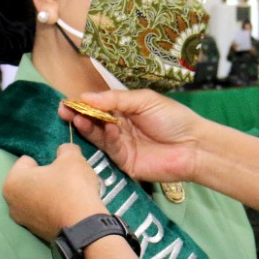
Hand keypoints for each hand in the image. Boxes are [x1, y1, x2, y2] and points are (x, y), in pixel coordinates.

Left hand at [3, 143, 106, 241]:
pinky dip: (54, 210)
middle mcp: (11, 204)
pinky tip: (69, 209)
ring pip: (38, 198)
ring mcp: (24, 222)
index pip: (27, 161)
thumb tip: (64, 151)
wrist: (84, 226)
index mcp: (12, 182)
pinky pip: (45, 213)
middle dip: (46, 178)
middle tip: (66, 179)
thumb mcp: (72, 158)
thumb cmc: (72, 186)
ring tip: (69, 195)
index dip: (46, 160)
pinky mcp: (37, 234)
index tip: (60, 166)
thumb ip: (65, 149)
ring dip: (50, 195)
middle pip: (31, 181)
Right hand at [60, 89, 207, 184]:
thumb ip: (116, 99)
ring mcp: (121, 146)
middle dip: (78, 115)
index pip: (98, 106)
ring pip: (98, 136)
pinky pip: (111, 150)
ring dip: (88, 127)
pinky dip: (108, 139)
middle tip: (64, 110)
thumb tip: (86, 96)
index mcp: (125, 110)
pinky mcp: (125, 162)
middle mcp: (120, 128)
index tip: (68, 100)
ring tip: (79, 117)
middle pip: (94, 121)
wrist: (194, 146)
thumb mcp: (144, 101)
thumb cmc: (173, 119)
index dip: (83, 103)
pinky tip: (109, 129)